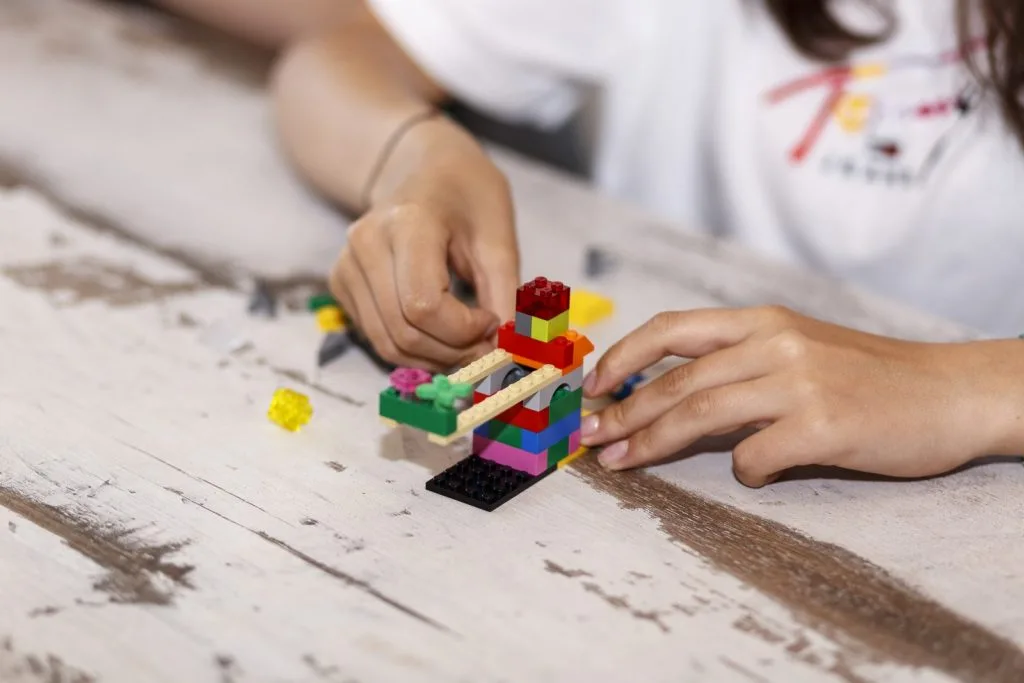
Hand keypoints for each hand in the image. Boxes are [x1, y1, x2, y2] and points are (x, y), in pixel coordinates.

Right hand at [330, 165, 519, 371]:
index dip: (464, 331)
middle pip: (404, 332)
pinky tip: (440, 331)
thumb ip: (504, 297)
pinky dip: (414, 349)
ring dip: (435, 358)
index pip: (423, 307)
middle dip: (453, 351)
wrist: (424, 170)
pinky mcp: (341, 284)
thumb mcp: (499, 240)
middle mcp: (365, 244)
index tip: (492, 319)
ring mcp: (346, 265)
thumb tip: (504, 352)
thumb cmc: (469, 198)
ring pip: (387, 344)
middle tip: (486, 342)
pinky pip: (377, 338)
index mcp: (407, 223)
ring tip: (466, 341)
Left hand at [580, 306, 1013, 486]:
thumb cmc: (870, 377)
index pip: (672, 329)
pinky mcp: (823, 425)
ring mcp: (798, 382)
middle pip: (675, 381)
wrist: (950, 392)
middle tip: (589, 439)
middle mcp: (774, 343)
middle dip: (622, 412)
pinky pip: (756, 456)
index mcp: (763, 321)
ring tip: (620, 462)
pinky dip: (743, 470)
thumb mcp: (800, 348)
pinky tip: (753, 473)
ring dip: (650, 442)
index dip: (623, 356)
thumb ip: (740, 363)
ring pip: (699, 414)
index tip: (593, 385)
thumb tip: (669, 399)